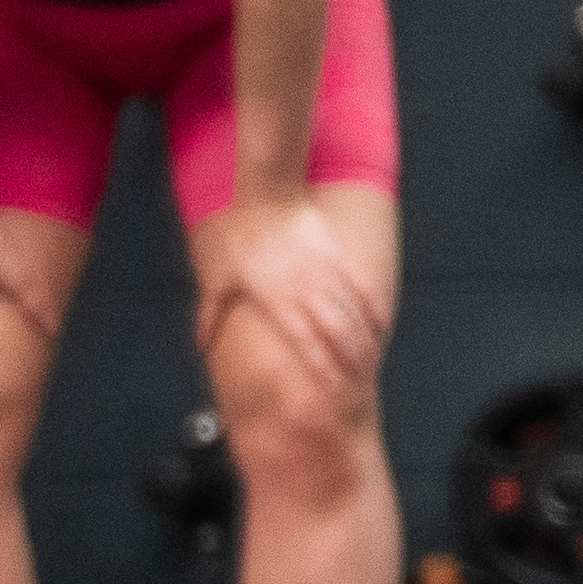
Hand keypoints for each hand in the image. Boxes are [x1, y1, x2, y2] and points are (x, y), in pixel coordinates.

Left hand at [201, 189, 391, 395]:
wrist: (268, 195)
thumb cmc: (239, 235)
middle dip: (349, 361)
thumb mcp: (217, 277)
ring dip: (363, 340)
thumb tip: (201, 344)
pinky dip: (372, 308)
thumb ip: (210, 314)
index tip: (331, 388)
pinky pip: (360, 289)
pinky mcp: (337, 258)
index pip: (305, 343)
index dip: (321, 367)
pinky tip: (381, 324)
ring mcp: (326, 274)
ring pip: (352, 315)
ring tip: (370, 361)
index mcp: (278, 300)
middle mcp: (306, 292)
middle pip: (336, 334)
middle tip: (357, 383)